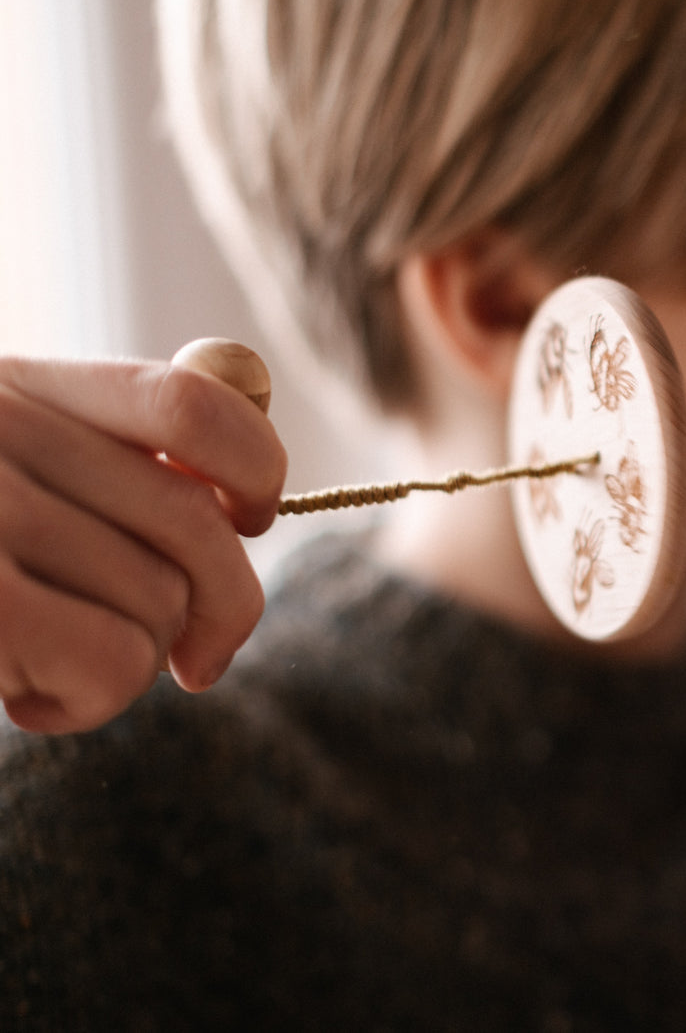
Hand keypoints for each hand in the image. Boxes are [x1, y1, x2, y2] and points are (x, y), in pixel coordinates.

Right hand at [0, 356, 286, 732]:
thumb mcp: (7, 483)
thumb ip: (107, 469)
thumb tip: (234, 512)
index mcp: (20, 388)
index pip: (193, 404)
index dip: (256, 469)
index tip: (249, 520)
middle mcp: (0, 426)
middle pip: (195, 524)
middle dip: (216, 610)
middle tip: (194, 658)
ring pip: (161, 603)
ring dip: (128, 663)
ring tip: (41, 665)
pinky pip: (112, 659)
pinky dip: (91, 700)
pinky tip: (26, 699)